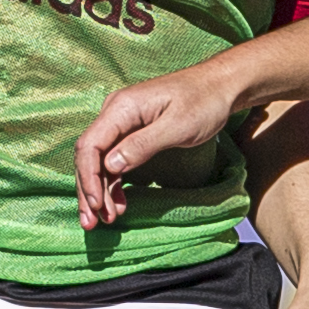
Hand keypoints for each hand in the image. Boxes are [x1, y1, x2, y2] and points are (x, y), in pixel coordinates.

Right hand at [77, 66, 244, 228]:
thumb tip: (110, 166)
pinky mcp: (133, 133)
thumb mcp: (177, 126)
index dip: (89, 177)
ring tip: (104, 220)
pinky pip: (115, 161)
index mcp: (121, 108)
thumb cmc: (203, 102)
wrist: (220, 86)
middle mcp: (115, 114)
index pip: (90, 145)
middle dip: (89, 190)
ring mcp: (123, 124)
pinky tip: (118, 204)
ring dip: (99, 191)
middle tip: (92, 222)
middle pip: (89, 156)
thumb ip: (142, 145)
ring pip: (100, 161)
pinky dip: (114, 183)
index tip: (96, 205)